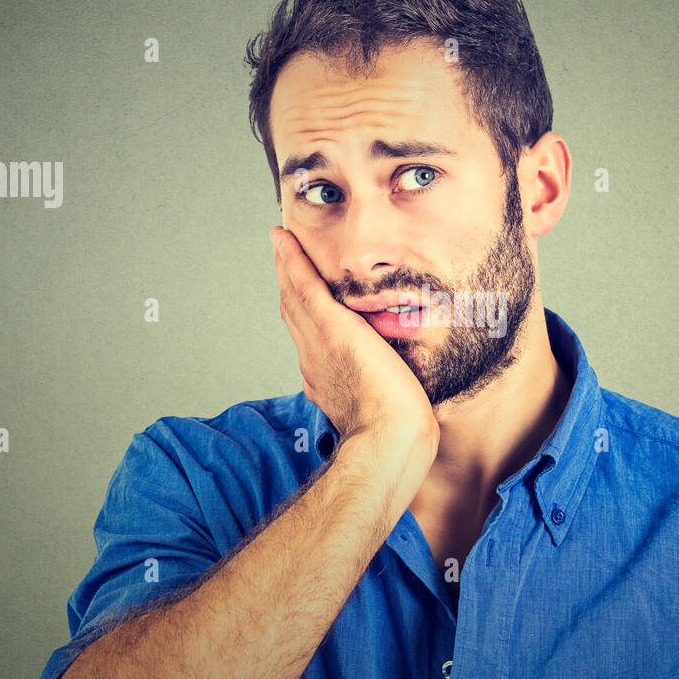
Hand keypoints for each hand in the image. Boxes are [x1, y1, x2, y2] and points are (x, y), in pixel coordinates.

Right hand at [271, 226, 438, 457]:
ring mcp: (318, 343)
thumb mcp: (383, 406)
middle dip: (286, 283)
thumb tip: (392, 388)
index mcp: (324, 377)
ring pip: (294, 295)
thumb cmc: (397, 432)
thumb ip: (379, 390)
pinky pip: (305, 287)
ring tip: (281, 240)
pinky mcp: (331, 329)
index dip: (302, 312)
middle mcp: (312, 358)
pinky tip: (285, 239)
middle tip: (282, 254)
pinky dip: (292, 261)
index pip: (309, 337)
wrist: (390, 439)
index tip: (299, 295)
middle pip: (294, 312)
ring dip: (285, 265)